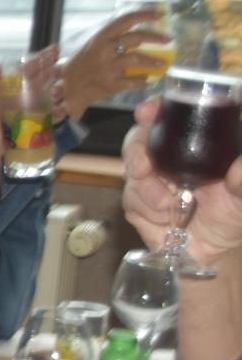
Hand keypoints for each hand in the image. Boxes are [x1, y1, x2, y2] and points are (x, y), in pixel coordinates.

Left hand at [0, 48, 55, 201]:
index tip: (54, 51)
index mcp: (6, 87)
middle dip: (52, 74)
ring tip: (60, 90)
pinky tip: (60, 111)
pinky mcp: (33, 128)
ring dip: (57, 92)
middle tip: (60, 70)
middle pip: (41, 81)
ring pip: (48, 98)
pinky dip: (56, 114)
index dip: (40, 59)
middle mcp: (19, 97)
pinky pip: (49, 119)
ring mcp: (27, 112)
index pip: (26, 70)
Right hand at [58, 9, 167, 111]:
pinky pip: (133, 82)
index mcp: (101, 37)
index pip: (126, 20)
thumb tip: (142, 34)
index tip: (160, 14)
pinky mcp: (111, 84)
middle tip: (168, 39)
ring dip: (153, 62)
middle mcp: (105, 50)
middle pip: (137, 38)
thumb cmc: (84, 64)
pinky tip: (146, 79)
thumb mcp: (95, 45)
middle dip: (156, 38)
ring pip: (138, 60)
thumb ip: (114, 39)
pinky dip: (143, 81)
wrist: (68, 87)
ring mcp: (108, 68)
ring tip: (162, 64)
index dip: (145, 15)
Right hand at [122, 96, 241, 264]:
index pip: (171, 116)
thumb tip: (238, 171)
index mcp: (195, 144)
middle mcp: (169, 157)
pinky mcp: (137, 204)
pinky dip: (146, 209)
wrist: (217, 250)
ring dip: (146, 190)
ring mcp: (151, 179)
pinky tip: (165, 217)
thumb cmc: (234, 214)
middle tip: (142, 168)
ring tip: (169, 207)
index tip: (146, 113)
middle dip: (136, 151)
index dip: (155, 109)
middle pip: (138, 138)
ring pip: (130, 171)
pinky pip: (129, 199)